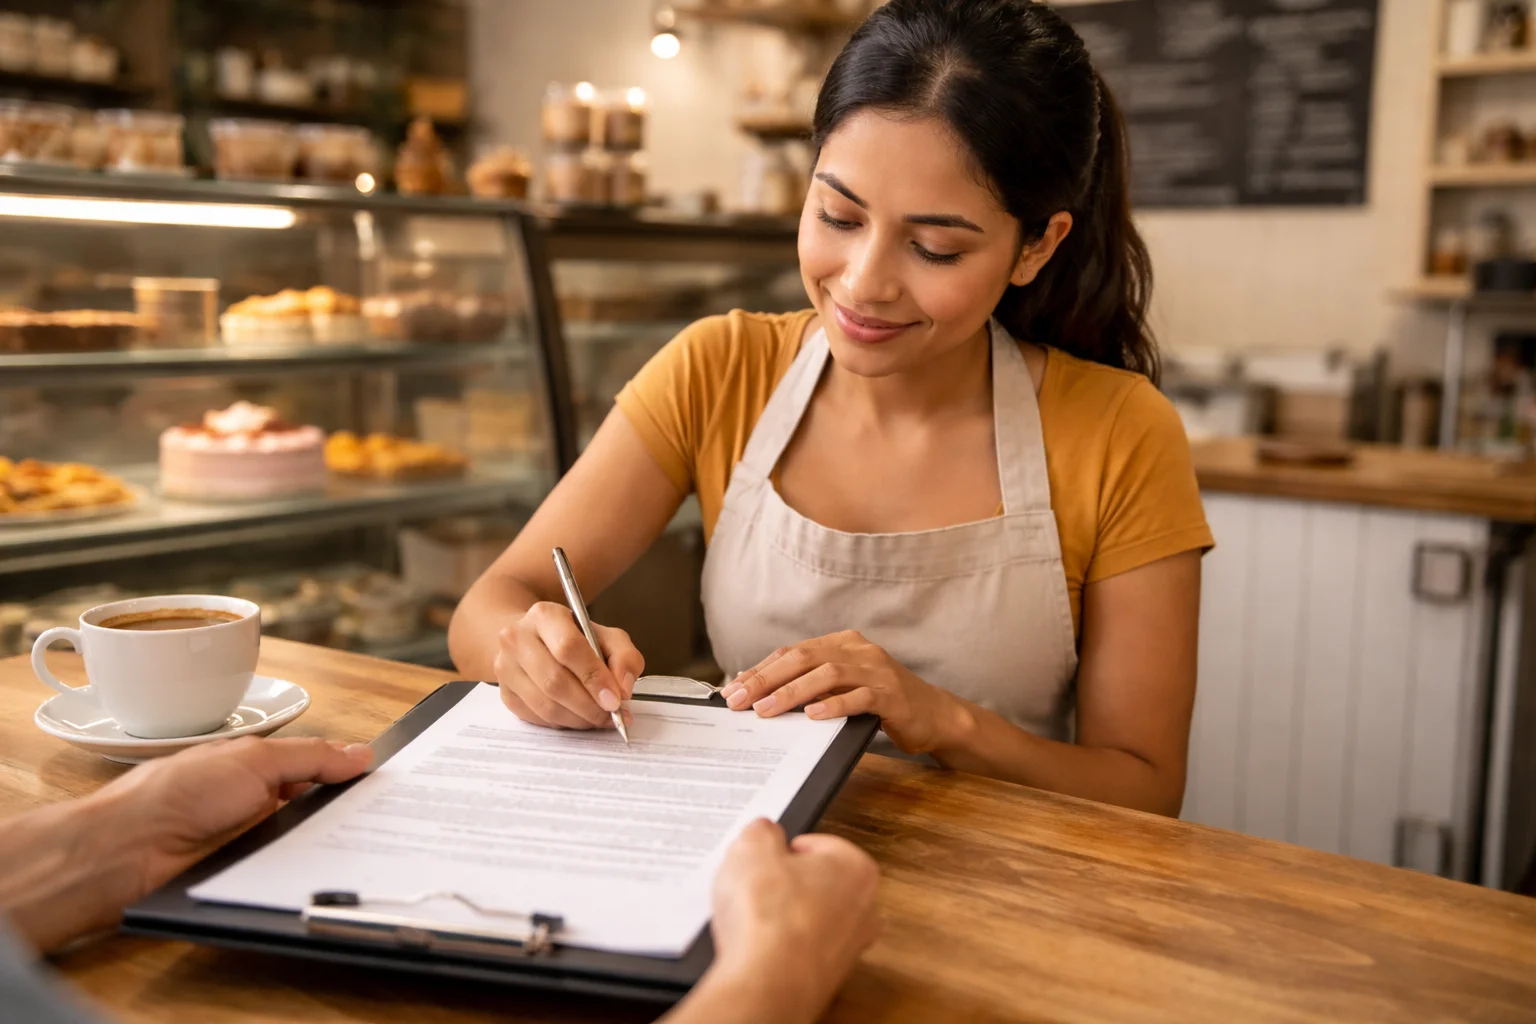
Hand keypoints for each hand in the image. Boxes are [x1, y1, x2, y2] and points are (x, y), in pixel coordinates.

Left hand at [2, 736, 370, 952]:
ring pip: (305, 839)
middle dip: (344, 808)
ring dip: (326, 842)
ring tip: (365, 845)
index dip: (345, 770)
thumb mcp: (254, 760)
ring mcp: (250, 838)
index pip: (314, 765)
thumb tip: (360, 754)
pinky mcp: (244, 872)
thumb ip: (310, 756)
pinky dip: (304, 870)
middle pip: (314, 804)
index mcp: (255, 764)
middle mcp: (254, 799)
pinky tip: (325, 872)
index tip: (383, 779)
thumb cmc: (174, 794)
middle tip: (384, 814)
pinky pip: (287, 870)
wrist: (128, 851)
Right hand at [493, 601, 644, 729]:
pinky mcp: (505, 694)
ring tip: (600, 719)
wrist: (531, 639)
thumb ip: (624, 656)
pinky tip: (578, 717)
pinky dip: (563, 724)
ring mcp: (505, 668)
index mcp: (544, 616)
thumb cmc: (573, 638)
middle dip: (589, 705)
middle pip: (554, 681)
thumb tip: (623, 689)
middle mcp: (517, 638)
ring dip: (578, 719)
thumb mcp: (605, 636)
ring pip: (545, 705)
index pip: (568, 648)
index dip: (594, 677)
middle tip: (611, 715)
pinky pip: (537, 718)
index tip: (615, 699)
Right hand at [705, 820, 877, 1022]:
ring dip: (783, 918)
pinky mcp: (826, 978)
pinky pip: (798, 952)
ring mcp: (846, 948)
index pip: (819, 845)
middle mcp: (863, 910)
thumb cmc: (770, 919)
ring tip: (753, 919)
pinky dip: (779, 948)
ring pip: (809, 920)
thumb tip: (762, 833)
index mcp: (857, 868)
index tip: (767, 855)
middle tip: (758, 884)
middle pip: (816, 884)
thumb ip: (761, 832)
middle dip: (787, 883)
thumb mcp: (751, 848)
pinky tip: (757, 946)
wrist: (767, 983)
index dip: (784, 849)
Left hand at [721, 631, 970, 755]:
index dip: (761, 669)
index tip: (732, 689)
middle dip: (766, 679)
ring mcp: (877, 670)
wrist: (934, 715)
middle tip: (739, 699)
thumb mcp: (843, 687)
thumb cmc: (882, 703)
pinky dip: (834, 705)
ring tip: (766, 710)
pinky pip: (859, 697)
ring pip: (826, 675)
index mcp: (842, 643)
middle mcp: (858, 650)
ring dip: (791, 693)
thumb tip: (762, 696)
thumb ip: (811, 685)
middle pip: (803, 658)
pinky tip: (813, 715)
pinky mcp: (892, 695)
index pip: (792, 652)